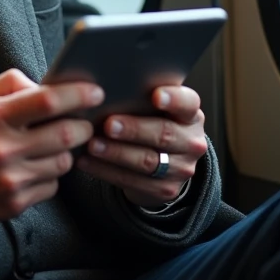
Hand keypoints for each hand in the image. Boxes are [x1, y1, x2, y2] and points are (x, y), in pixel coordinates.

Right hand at [0, 68, 103, 225]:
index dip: (77, 95)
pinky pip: (53, 186)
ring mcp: (10, 179)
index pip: (46, 101)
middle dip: (83, 126)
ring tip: (50, 146)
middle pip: (66, 134)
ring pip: (64, 162)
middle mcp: (3, 149)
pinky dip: (50, 175)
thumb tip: (46, 84)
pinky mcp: (15, 204)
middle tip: (82, 122)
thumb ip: (10, 84)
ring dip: (66, 152)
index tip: (95, 92)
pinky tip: (33, 168)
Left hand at [76, 85, 207, 208]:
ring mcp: (182, 168)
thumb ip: (141, 98)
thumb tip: (104, 89)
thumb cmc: (151, 123)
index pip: (188, 103)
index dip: (173, 99)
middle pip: (164, 133)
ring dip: (116, 153)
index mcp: (190, 114)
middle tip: (108, 124)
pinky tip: (87, 161)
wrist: (165, 163)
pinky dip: (106, 171)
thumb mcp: (154, 109)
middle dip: (134, 129)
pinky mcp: (166, 189)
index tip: (155, 95)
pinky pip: (133, 181)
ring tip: (92, 145)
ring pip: (147, 161)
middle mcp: (191, 141)